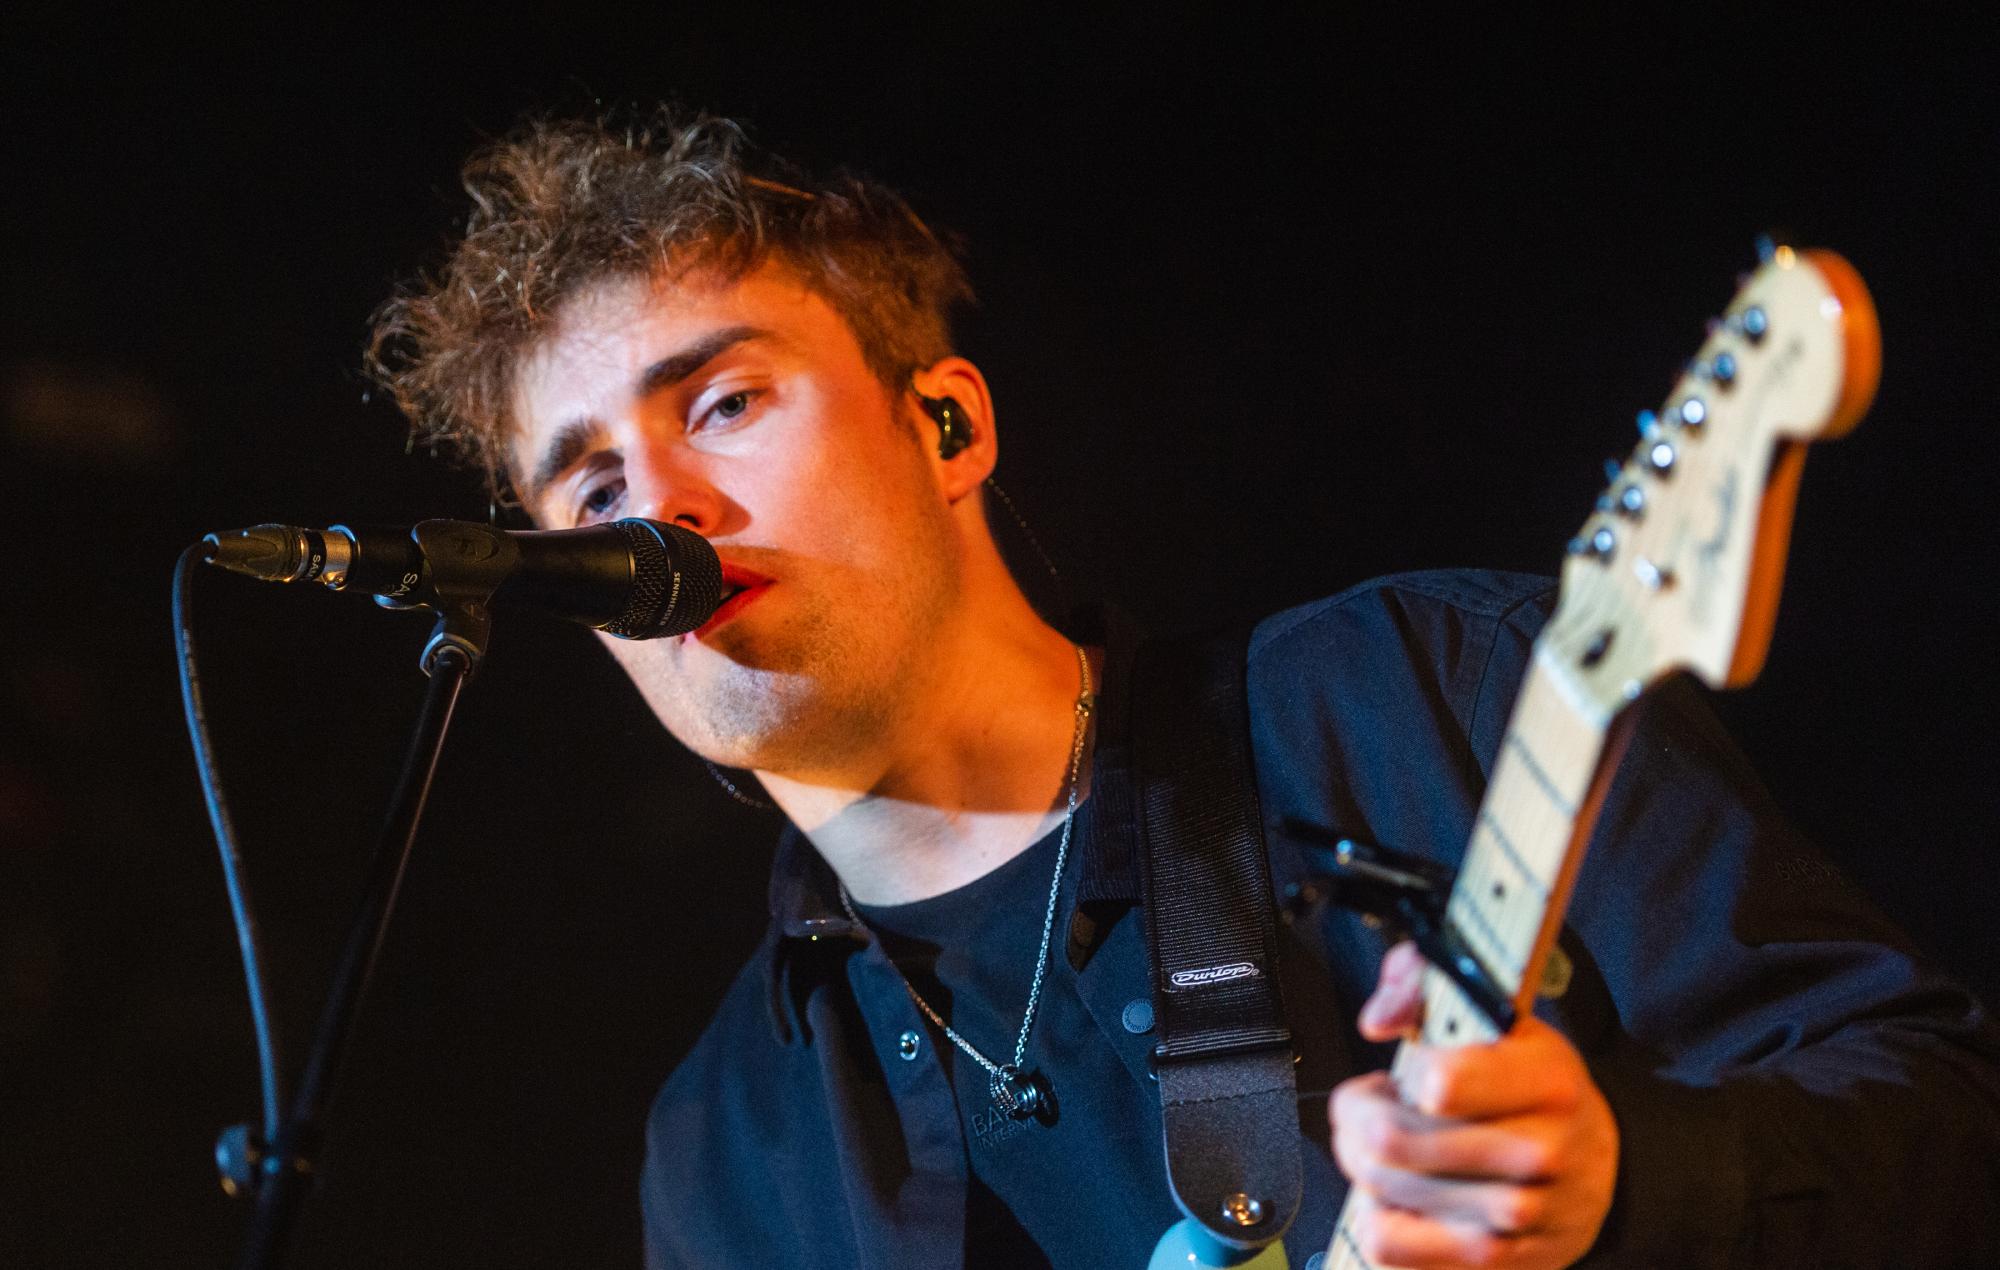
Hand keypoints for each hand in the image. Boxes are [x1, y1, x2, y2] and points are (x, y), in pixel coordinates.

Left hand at [1328, 942, 1618, 1268]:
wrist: (1595, 1169)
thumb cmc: (1532, 1088)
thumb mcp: (1498, 1019)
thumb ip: (1424, 988)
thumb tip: (1379, 1018)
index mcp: (1548, 1081)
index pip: (1441, 1082)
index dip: (1402, 1073)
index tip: (1411, 1071)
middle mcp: (1540, 1152)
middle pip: (1391, 1140)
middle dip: (1359, 1115)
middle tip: (1373, 1105)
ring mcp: (1517, 1217)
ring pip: (1382, 1191)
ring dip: (1364, 1163)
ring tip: (1390, 1145)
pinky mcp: (1493, 1263)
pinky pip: (1389, 1244)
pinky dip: (1375, 1215)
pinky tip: (1398, 1194)